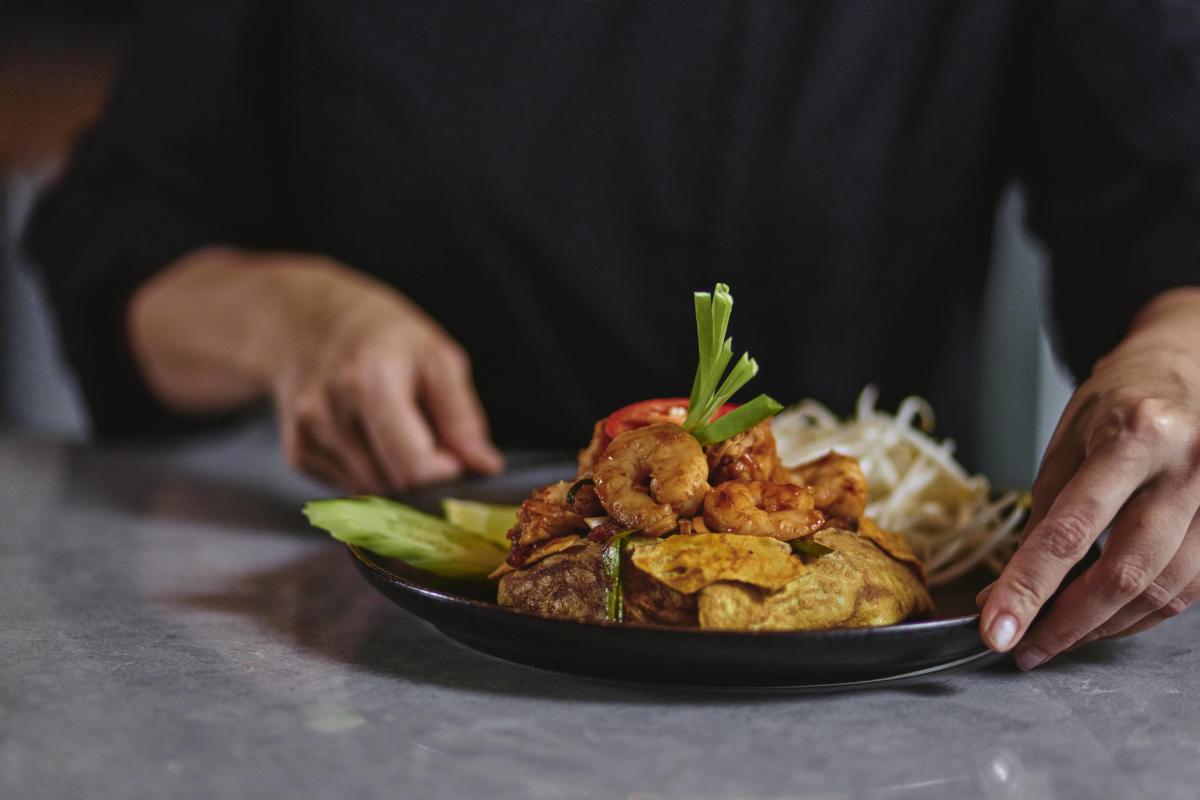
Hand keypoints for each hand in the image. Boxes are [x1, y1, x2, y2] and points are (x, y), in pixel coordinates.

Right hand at [270, 259, 502, 492]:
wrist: (310, 323)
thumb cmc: (385, 338)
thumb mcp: (437, 358)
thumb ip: (462, 416)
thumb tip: (485, 466)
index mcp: (370, 381)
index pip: (415, 467)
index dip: (447, 473)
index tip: (457, 459)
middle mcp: (330, 411)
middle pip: (395, 485)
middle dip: (425, 477)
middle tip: (433, 445)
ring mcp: (307, 435)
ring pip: (374, 494)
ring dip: (398, 478)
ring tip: (399, 434)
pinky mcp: (298, 453)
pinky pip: (350, 488)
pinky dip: (372, 474)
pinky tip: (370, 438)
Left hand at [979, 288, 1199, 669]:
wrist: (1183, 372)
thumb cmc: (1117, 406)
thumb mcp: (1066, 445)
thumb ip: (1043, 518)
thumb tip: (1008, 592)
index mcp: (1133, 437)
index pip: (1071, 529)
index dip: (1029, 587)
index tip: (997, 628)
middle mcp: (1187, 467)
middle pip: (1126, 571)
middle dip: (1069, 622)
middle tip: (1027, 647)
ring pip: (1163, 591)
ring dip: (1104, 625)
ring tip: (1058, 636)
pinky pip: (1188, 590)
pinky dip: (1140, 613)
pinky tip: (1105, 617)